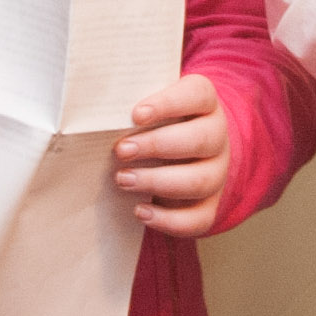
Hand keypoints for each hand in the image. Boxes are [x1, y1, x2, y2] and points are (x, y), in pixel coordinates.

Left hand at [117, 74, 234, 237]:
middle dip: (157, 146)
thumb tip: (99, 114)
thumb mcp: (149, 107)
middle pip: (200, 139)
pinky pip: (198, 218)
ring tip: (123, 179)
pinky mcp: (210, 204)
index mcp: (204, 103)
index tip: (135, 114)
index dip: (168, 104)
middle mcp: (217, 136)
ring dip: (158, 182)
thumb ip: (131, 106)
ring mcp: (217, 172)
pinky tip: (140, 210)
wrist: (179, 153)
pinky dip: (168, 219)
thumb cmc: (155, 123)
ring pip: (200, 181)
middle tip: (121, 150)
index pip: (198, 95)